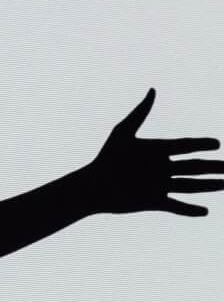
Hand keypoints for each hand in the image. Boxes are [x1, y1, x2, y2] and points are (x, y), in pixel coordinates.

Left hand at [83, 88, 220, 216]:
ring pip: (190, 186)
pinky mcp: (153, 202)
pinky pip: (175, 206)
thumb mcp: (123, 133)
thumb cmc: (105, 158)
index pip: (185, 145)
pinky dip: (189, 210)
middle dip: (213, 167)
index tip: (217, 144)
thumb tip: (152, 89)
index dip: (202, 144)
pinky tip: (205, 212)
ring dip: (208, 186)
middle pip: (194, 166)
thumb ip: (140, 112)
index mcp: (157, 150)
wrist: (91, 187)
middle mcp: (162, 168)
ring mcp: (159, 185)